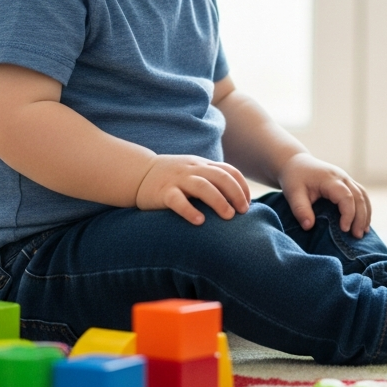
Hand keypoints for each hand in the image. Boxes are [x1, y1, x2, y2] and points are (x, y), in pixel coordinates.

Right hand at [135, 155, 250, 224]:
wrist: (138, 173)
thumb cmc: (172, 178)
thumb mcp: (194, 172)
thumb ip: (212, 180)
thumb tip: (238, 200)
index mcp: (202, 165)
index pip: (229, 171)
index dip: (242, 187)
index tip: (247, 204)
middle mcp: (192, 170)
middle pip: (220, 177)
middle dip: (236, 194)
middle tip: (243, 211)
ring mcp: (177, 180)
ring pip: (202, 186)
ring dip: (219, 201)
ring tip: (228, 216)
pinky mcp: (163, 192)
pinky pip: (177, 200)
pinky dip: (190, 210)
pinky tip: (199, 221)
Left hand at [277, 153, 372, 237]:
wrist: (296, 163)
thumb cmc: (294, 178)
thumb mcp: (292, 193)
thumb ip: (300, 209)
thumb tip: (308, 227)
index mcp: (330, 179)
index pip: (346, 197)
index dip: (348, 214)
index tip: (344, 230)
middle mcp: (342, 177)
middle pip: (359, 196)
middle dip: (360, 217)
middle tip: (357, 236)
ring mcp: (346, 179)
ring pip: (363, 195)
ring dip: (365, 213)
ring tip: (363, 232)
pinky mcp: (346, 183)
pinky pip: (361, 194)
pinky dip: (364, 208)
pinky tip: (362, 222)